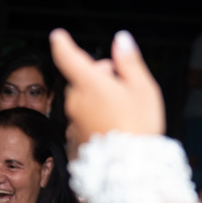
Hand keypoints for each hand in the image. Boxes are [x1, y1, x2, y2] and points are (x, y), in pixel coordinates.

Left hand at [49, 29, 164, 149]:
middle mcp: (76, 102)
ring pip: (81, 99)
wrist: (130, 166)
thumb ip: (129, 61)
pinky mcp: (75, 136)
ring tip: (120, 108)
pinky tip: (111, 124)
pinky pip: (82, 118)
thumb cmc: (139, 126)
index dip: (62, 44)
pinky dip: (93, 116)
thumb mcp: (143, 87)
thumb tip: (121, 40)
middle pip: (81, 79)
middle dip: (99, 76)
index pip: (68, 57)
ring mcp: (73, 120)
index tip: (58, 36)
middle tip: (122, 83)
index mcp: (91, 84)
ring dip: (96, 96)